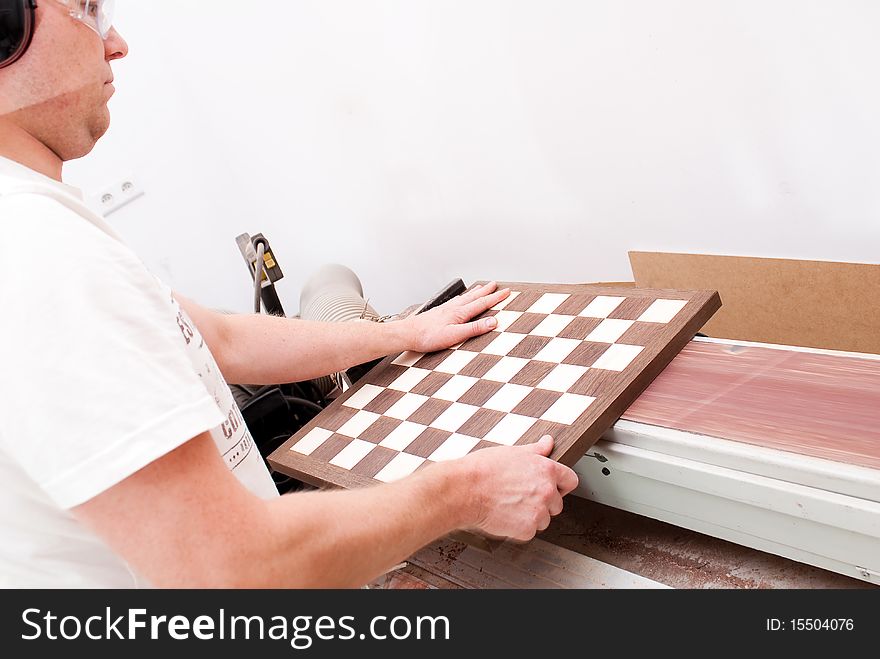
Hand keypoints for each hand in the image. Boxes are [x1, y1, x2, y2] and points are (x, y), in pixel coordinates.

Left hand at [403, 282, 510, 352]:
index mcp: (459, 313)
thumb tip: (493, 322)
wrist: (407, 334)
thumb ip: (474, 328)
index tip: (505, 292)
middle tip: (496, 284)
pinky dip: (463, 297)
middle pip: (474, 297)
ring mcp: (445, 309)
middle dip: (487, 291)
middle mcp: (453, 308)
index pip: (482, 303)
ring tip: (481, 287)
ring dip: (475, 292)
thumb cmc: (428, 337)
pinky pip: (456, 301)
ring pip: (465, 297)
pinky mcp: (439, 312)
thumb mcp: (455, 335)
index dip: (495, 298)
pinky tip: (460, 300)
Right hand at [457, 436, 579, 541]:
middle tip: (520, 497)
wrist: (465, 489)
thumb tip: (548, 442)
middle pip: (557, 504)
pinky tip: (504, 515)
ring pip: (543, 520)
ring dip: (530, 516)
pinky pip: (529, 532)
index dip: (560, 485)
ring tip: (509, 505)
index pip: (570, 480)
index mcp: (546, 469)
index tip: (552, 487)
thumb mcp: (513, 452)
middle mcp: (547, 490)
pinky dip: (518, 528)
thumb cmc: (483, 469)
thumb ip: (536, 449)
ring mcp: (538, 511)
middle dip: (543, 503)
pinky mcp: (527, 529)